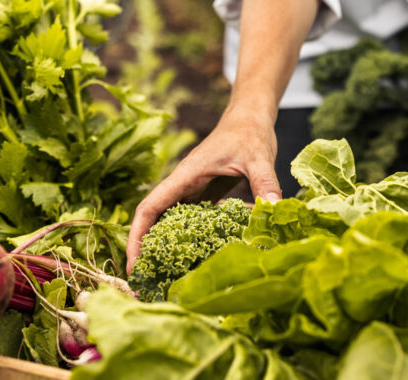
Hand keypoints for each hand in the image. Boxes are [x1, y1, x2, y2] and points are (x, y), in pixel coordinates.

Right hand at [126, 109, 280, 268]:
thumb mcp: (258, 157)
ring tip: (163, 284)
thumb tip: (273, 209)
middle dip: (145, 253)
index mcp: (185, 176)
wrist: (251, 119)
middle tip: (144, 287)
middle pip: (153, 222)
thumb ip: (265, 182)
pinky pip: (191, 223)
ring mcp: (193, 193)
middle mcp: (183, 187)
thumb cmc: (249, 133)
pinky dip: (187, 243)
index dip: (137, 236)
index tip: (133, 265)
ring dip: (164, 251)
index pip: (149, 208)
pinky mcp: (206, 198)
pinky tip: (194, 265)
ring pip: (169, 225)